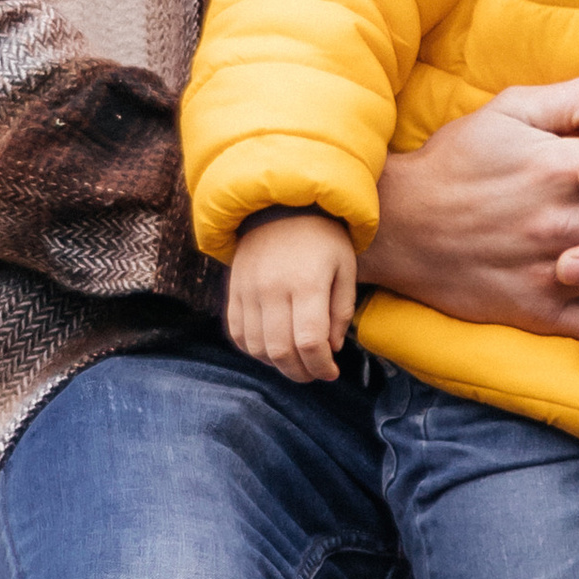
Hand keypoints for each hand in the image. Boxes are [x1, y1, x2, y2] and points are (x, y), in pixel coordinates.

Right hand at [227, 210, 357, 383]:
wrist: (280, 205)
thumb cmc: (322, 238)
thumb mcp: (345, 267)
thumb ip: (341, 310)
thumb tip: (331, 348)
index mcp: (307, 282)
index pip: (310, 341)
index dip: (321, 366)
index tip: (331, 372)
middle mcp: (272, 288)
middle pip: (281, 351)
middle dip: (301, 372)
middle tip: (315, 373)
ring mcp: (248, 290)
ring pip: (257, 347)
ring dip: (277, 364)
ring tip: (295, 361)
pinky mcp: (233, 290)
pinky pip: (237, 333)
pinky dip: (254, 350)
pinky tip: (272, 348)